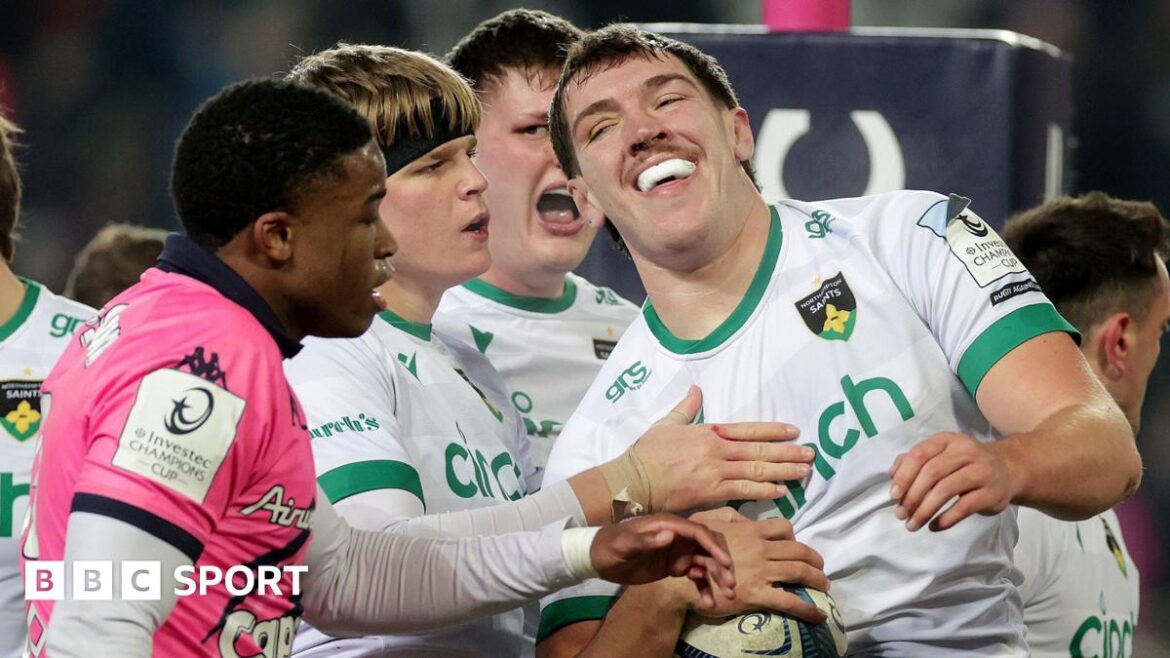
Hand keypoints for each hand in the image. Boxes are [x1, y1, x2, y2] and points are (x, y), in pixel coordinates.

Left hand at [590, 513, 735, 608]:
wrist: (599, 558)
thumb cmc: (610, 546)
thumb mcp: (624, 543)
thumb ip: (646, 540)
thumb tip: (670, 534)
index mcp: (668, 525)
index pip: (698, 533)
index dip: (714, 547)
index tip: (726, 564)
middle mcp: (678, 536)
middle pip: (708, 547)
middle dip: (722, 564)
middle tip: (731, 584)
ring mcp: (678, 551)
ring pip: (706, 562)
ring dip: (718, 577)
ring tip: (728, 596)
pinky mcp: (675, 566)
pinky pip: (695, 576)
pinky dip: (704, 587)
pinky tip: (708, 602)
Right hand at [628, 386, 813, 511]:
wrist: (634, 480)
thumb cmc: (647, 454)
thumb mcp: (666, 424)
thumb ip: (685, 408)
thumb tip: (696, 389)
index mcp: (708, 432)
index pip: (748, 430)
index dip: (772, 431)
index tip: (793, 431)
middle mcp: (716, 450)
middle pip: (759, 450)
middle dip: (787, 452)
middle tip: (810, 454)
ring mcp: (715, 472)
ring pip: (757, 470)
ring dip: (783, 471)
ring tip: (804, 472)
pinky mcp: (711, 493)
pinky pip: (744, 491)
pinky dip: (764, 490)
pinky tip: (781, 491)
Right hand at [686, 508, 827, 622]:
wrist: (680, 578)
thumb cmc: (691, 549)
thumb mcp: (708, 522)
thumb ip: (730, 518)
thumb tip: (747, 519)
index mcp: (750, 530)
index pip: (784, 527)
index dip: (795, 537)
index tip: (797, 547)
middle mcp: (760, 548)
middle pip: (799, 550)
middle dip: (815, 560)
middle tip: (820, 569)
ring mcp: (760, 571)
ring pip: (800, 571)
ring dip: (817, 579)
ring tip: (823, 586)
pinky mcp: (757, 594)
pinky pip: (790, 601)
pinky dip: (808, 609)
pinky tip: (819, 615)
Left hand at [889, 432, 1017, 531]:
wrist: (1008, 470)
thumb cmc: (965, 464)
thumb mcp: (942, 454)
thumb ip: (916, 460)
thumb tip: (893, 475)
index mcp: (947, 440)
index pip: (920, 454)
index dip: (904, 475)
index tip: (894, 495)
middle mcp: (965, 452)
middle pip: (931, 473)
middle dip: (912, 496)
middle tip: (900, 514)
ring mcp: (980, 471)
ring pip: (945, 490)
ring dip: (924, 510)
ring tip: (912, 524)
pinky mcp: (991, 493)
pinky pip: (963, 507)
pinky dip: (945, 519)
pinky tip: (933, 526)